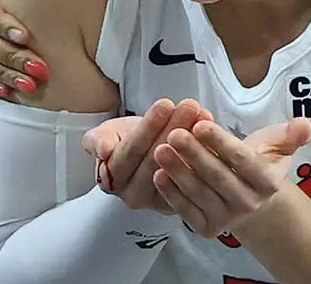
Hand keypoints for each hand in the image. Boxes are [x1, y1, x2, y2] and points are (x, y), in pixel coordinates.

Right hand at [83, 98, 213, 212]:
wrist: (143, 155)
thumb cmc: (124, 142)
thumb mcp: (106, 134)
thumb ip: (98, 140)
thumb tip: (103, 149)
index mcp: (112, 178)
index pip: (131, 151)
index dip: (148, 127)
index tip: (165, 105)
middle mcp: (134, 194)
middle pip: (157, 158)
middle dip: (175, 128)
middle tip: (190, 106)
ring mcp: (159, 201)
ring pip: (179, 167)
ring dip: (193, 139)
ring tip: (202, 116)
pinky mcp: (181, 204)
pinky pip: (195, 179)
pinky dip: (205, 154)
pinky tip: (212, 134)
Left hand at [152, 118, 310, 238]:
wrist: (254, 206)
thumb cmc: (259, 166)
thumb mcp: (276, 148)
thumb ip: (289, 135)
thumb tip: (305, 124)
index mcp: (268, 182)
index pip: (244, 160)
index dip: (221, 143)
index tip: (201, 124)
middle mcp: (249, 204)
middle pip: (219, 177)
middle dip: (194, 155)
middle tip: (174, 134)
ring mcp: (227, 219)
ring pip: (200, 194)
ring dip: (178, 172)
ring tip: (161, 150)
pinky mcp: (207, 229)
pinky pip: (187, 211)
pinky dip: (171, 194)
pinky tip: (158, 175)